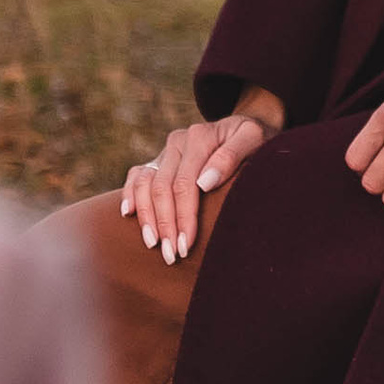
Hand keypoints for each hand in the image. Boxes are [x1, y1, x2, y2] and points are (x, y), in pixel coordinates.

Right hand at [121, 86, 282, 261]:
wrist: (247, 128)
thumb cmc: (256, 138)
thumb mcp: (254, 138)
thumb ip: (231, 156)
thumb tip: (205, 183)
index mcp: (199, 137)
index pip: (185, 184)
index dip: (183, 217)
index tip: (187, 245)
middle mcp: (178, 142)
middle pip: (162, 188)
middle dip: (165, 224)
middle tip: (171, 255)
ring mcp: (167, 151)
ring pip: (145, 183)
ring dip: (147, 216)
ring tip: (153, 245)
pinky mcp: (160, 160)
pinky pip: (137, 175)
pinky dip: (129, 194)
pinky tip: (128, 215)